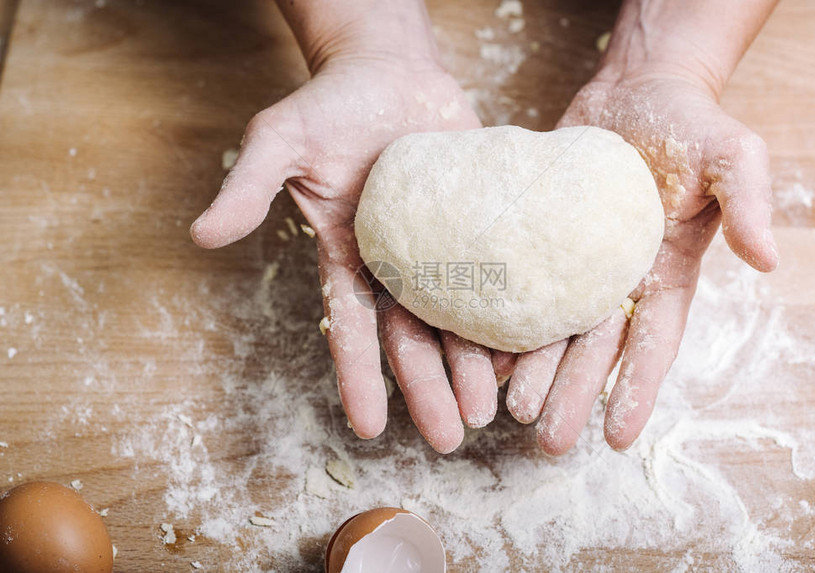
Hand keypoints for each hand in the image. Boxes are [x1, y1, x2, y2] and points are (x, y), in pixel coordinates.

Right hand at [190, 48, 502, 452]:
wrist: (390, 69)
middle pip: (413, 335)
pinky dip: (512, 312)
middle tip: (452, 435)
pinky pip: (500, 273)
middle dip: (429, 386)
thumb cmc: (330, 103)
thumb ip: (248, 187)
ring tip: (492, 408)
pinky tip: (530, 348)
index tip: (371, 427)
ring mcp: (442, 248)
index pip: (352, 326)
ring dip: (474, 365)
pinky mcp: (480, 225)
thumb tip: (201, 234)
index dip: (360, 377)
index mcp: (350, 256)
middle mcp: (397, 263)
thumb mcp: (279, 140)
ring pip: (459, 317)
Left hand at [505, 69, 778, 453]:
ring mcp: (575, 264)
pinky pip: (520, 287)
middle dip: (571, 396)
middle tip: (546, 441)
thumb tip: (768, 260)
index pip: (652, 344)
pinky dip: (502, 321)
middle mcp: (617, 281)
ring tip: (509, 410)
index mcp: (665, 274)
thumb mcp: (733, 154)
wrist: (637, 88)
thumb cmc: (690, 121)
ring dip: (532, 372)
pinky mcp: (540, 241)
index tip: (618, 438)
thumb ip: (748, 203)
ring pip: (552, 330)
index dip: (636, 390)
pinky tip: (479, 353)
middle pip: (593, 351)